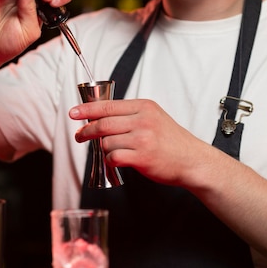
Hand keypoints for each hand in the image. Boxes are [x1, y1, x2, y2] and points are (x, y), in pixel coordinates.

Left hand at [70, 99, 214, 186]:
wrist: (192, 160)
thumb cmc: (172, 141)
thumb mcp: (154, 118)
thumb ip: (130, 115)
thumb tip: (99, 116)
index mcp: (144, 107)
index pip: (108, 106)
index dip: (87, 109)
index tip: (73, 113)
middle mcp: (143, 120)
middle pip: (103, 123)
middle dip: (86, 131)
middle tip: (79, 136)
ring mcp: (143, 139)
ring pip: (107, 142)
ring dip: (104, 149)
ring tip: (113, 152)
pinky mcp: (142, 157)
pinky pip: (113, 157)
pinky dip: (110, 161)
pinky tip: (116, 161)